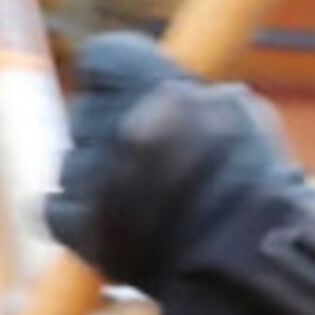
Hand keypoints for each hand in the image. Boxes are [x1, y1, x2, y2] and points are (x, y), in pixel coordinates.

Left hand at [49, 33, 302, 287]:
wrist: (239, 256)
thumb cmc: (253, 184)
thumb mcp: (242, 115)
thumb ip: (195, 97)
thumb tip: (183, 94)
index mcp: (141, 79)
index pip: (104, 58)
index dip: (122, 80)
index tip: (143, 98)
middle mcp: (102, 116)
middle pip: (91, 116)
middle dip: (116, 135)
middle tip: (156, 165)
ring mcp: (80, 170)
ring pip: (78, 164)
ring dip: (103, 180)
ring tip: (151, 208)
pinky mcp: (69, 221)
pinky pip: (62, 209)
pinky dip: (85, 220)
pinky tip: (124, 230)